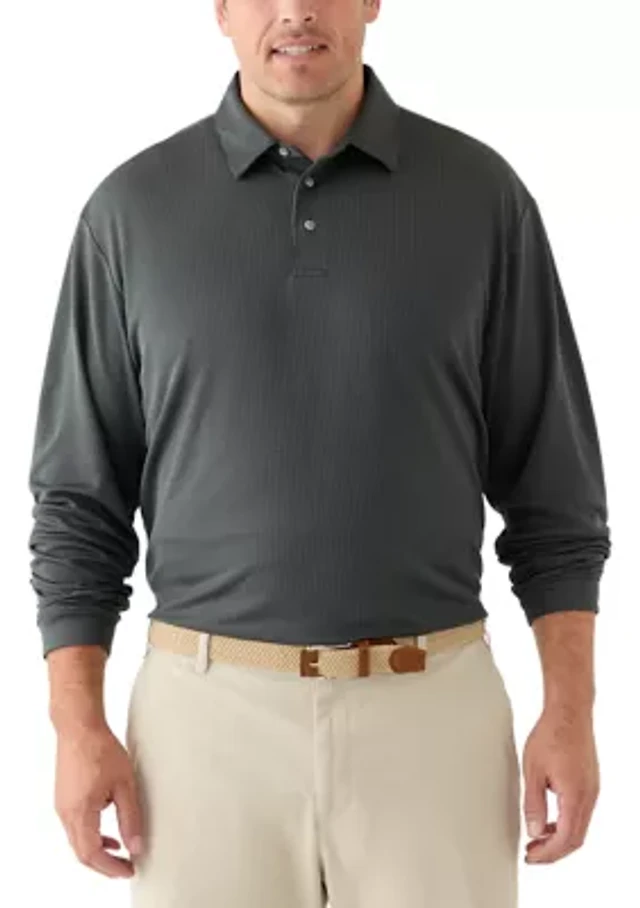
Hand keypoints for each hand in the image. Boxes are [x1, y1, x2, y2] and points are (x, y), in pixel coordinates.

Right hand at [53, 723, 143, 877]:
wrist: (79, 726)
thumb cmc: (100, 748)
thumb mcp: (124, 784)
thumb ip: (130, 817)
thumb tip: (136, 844)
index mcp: (80, 812)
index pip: (93, 854)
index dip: (112, 867)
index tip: (129, 869)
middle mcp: (66, 813)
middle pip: (82, 853)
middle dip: (104, 864)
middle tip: (125, 867)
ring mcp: (62, 805)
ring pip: (77, 841)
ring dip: (97, 850)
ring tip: (120, 851)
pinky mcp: (64, 797)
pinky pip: (75, 827)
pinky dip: (91, 835)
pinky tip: (107, 830)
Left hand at [522, 706, 599, 863]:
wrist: (569, 711)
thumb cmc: (551, 734)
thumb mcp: (533, 771)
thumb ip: (533, 804)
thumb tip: (534, 832)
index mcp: (576, 796)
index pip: (566, 839)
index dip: (548, 854)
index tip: (531, 857)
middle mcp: (589, 796)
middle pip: (576, 838)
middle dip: (553, 851)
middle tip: (532, 853)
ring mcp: (592, 789)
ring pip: (579, 826)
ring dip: (559, 837)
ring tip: (536, 839)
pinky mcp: (589, 782)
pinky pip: (580, 812)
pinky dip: (565, 823)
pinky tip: (549, 820)